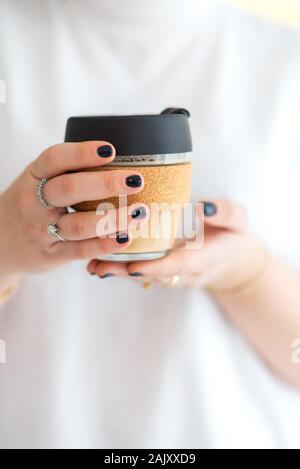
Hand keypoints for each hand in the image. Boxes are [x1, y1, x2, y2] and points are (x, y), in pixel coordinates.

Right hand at [0, 141, 148, 288]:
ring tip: (140, 212)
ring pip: (79, 224)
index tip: (111, 150)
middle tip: (136, 180)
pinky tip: (125, 238)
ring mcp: (41, 230)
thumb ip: (66, 172)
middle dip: (105, 183)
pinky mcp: (51, 254)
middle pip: (69, 189)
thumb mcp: (38, 182)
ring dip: (113, 218)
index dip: (82, 153)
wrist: (1, 241)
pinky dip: (104, 245)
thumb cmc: (31, 205)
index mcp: (33, 177)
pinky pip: (80, 250)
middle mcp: (34, 202)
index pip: (54, 159)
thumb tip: (118, 157)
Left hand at [87, 200, 264, 290]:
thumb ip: (225, 214)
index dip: (155, 266)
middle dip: (125, 271)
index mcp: (205, 260)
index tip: (132, 266)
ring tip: (92, 264)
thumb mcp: (240, 221)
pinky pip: (142, 270)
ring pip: (143, 275)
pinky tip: (100, 258)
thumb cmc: (235, 237)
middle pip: (152, 274)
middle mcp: (185, 272)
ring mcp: (174, 274)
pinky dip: (122, 265)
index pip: (178, 264)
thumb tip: (203, 205)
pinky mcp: (165, 270)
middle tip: (98, 266)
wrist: (234, 262)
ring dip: (118, 271)